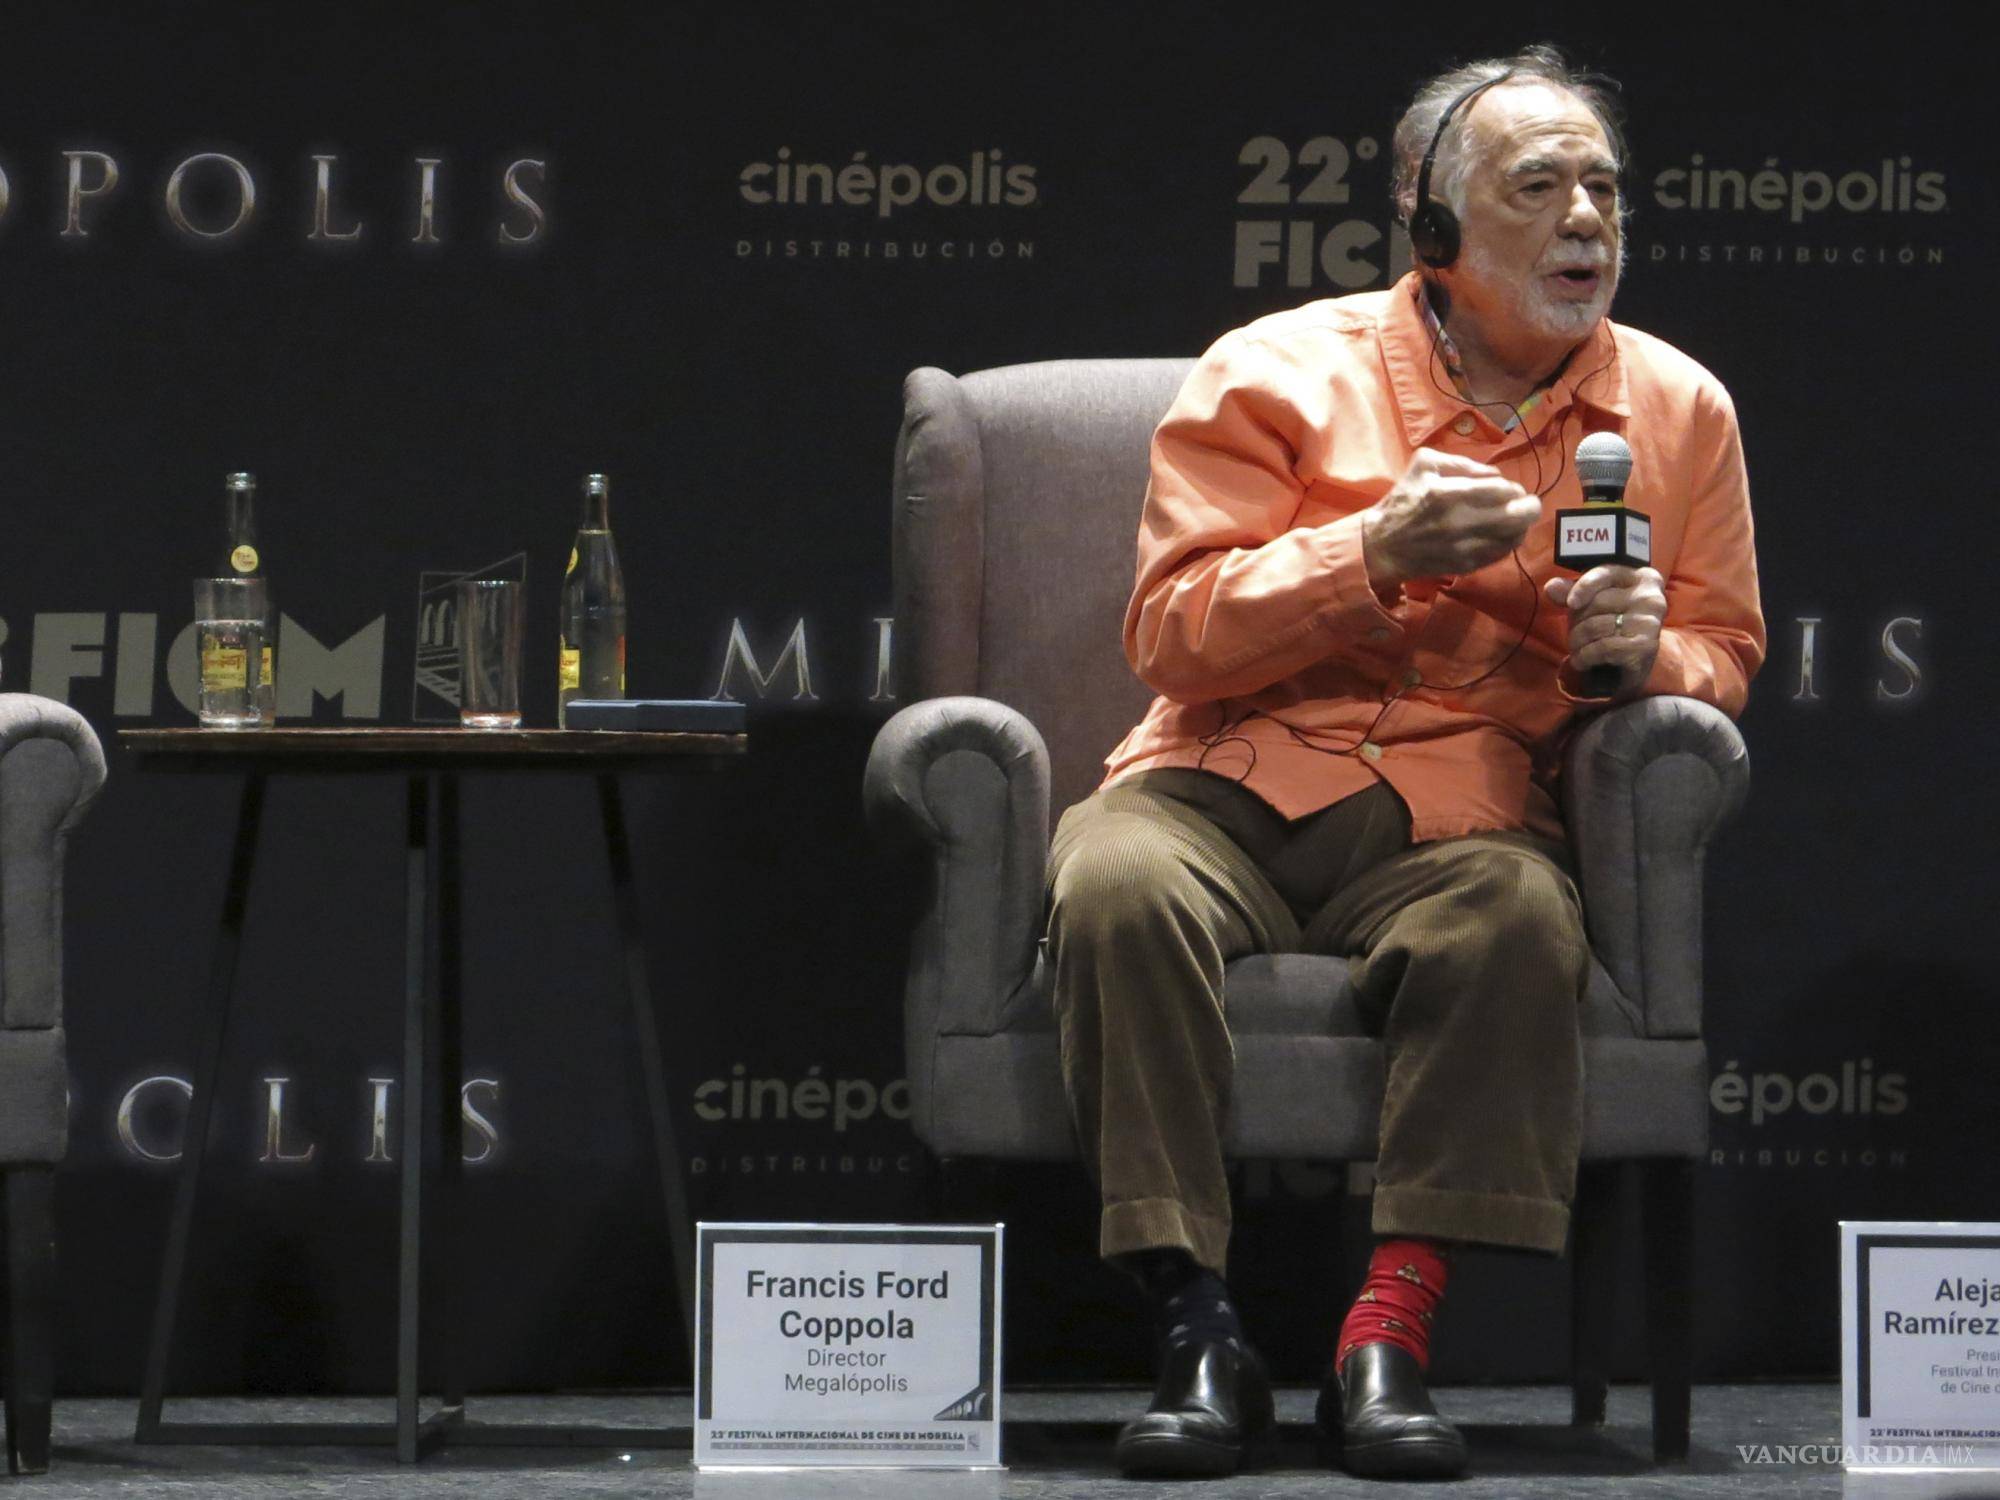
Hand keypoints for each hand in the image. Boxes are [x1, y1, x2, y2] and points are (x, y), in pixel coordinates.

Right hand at [1362, 448, 1542, 587]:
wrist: (1383, 545)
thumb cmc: (1404, 500)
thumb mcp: (1425, 465)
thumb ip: (1462, 463)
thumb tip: (1494, 475)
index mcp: (1449, 493)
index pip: (1502, 490)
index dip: (1514, 489)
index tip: (1512, 490)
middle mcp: (1460, 522)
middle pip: (1517, 516)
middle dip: (1529, 507)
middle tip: (1527, 504)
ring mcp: (1465, 547)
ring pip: (1514, 537)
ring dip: (1522, 527)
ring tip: (1517, 520)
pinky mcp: (1466, 565)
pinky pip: (1501, 554)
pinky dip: (1509, 544)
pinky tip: (1504, 536)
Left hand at [1544, 565, 1666, 693]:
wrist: (1629, 668)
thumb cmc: (1610, 628)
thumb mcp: (1591, 605)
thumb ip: (1571, 593)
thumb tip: (1552, 587)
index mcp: (1643, 578)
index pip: (1606, 574)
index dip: (1584, 586)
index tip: (1570, 603)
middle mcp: (1652, 597)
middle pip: (1597, 602)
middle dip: (1576, 621)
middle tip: (1575, 635)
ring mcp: (1650, 622)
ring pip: (1596, 626)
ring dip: (1577, 642)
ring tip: (1577, 649)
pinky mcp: (1645, 647)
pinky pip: (1602, 648)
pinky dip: (1585, 657)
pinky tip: (1583, 661)